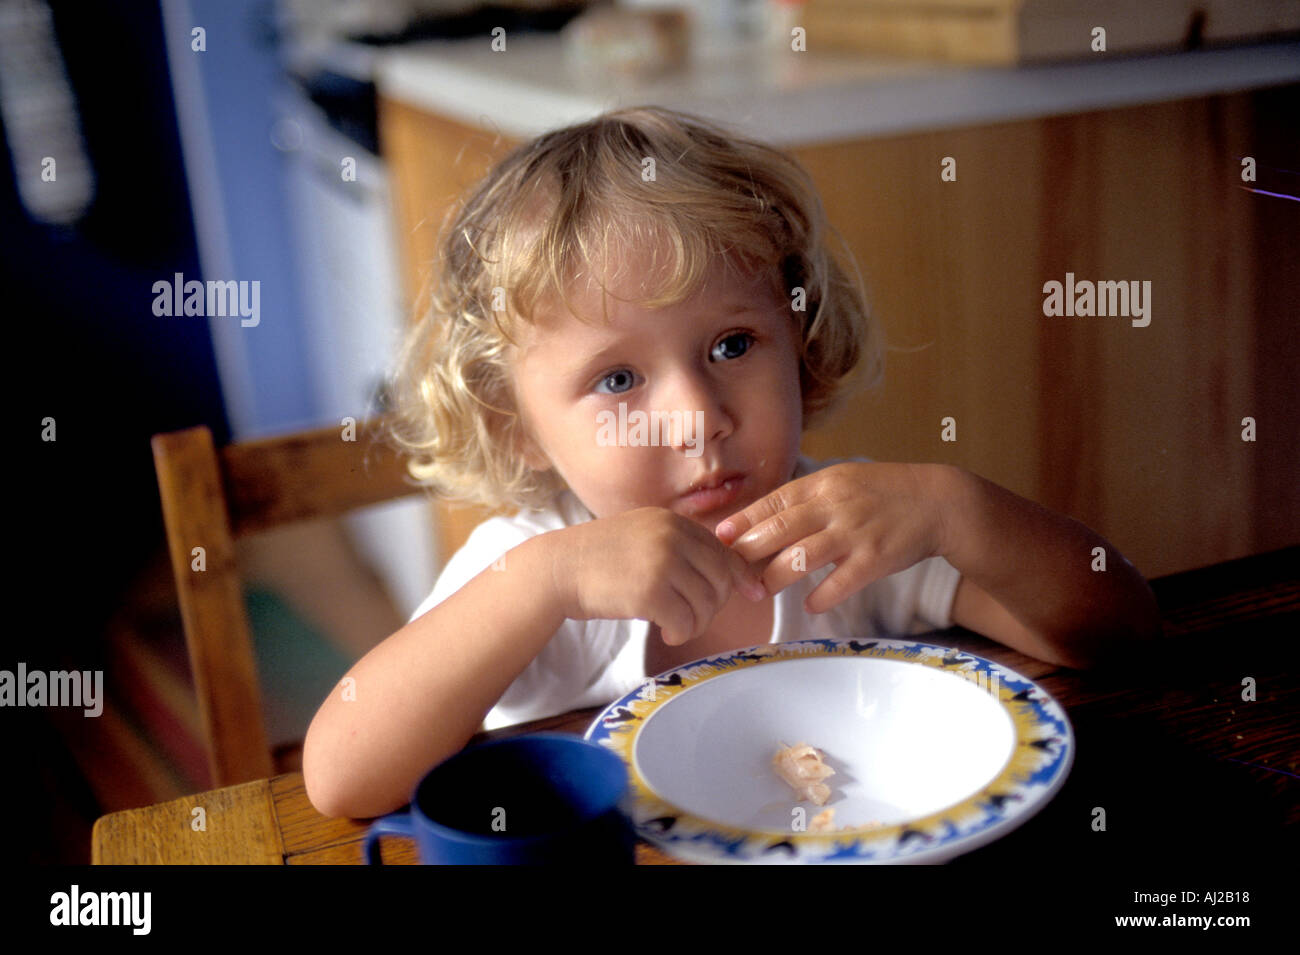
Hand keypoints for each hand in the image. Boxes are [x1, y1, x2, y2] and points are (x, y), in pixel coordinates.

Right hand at [553, 507, 767, 645]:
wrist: (557, 569)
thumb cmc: (598, 559)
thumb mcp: (642, 536)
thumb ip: (679, 547)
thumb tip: (726, 575)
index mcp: (673, 522)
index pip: (723, 550)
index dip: (741, 575)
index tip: (754, 593)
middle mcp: (672, 536)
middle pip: (721, 578)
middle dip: (715, 605)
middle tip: (694, 617)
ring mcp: (662, 562)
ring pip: (707, 603)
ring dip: (696, 623)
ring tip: (676, 625)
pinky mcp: (650, 591)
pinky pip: (686, 621)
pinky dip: (681, 633)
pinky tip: (666, 632)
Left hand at [714, 462, 949, 613]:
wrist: (939, 502)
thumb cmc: (884, 493)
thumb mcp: (843, 482)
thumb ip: (807, 499)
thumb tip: (764, 519)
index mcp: (824, 485)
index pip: (775, 501)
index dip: (745, 520)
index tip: (720, 535)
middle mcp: (835, 507)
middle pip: (780, 529)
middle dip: (749, 552)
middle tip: (730, 571)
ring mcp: (854, 533)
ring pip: (801, 558)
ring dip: (776, 577)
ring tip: (762, 590)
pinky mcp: (875, 560)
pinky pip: (839, 583)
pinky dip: (820, 596)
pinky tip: (810, 605)